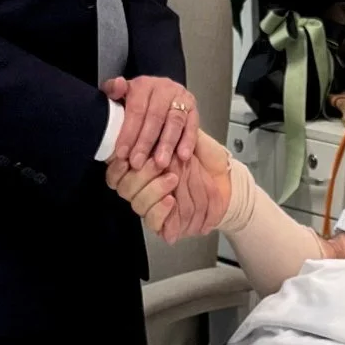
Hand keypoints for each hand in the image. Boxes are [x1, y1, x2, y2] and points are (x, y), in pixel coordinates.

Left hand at [101, 75, 199, 167]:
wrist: (160, 96)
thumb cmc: (135, 102)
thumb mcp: (121, 95)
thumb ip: (113, 91)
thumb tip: (117, 84)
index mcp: (143, 84)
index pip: (136, 109)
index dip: (128, 132)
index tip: (122, 154)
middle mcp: (164, 88)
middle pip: (155, 117)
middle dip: (145, 142)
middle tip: (138, 163)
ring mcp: (181, 97)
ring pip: (175, 121)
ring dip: (167, 144)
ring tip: (160, 163)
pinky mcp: (194, 108)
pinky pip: (192, 125)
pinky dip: (188, 141)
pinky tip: (182, 156)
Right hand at [106, 129, 232, 241]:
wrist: (228, 180)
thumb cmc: (207, 158)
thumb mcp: (186, 135)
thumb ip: (165, 130)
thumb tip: (145, 122)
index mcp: (141, 167)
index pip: (115, 172)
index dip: (117, 166)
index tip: (128, 157)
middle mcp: (143, 188)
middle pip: (124, 187)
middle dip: (141, 174)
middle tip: (159, 162)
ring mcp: (153, 206)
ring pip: (137, 203)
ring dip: (153, 189)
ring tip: (172, 178)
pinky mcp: (165, 223)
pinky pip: (153, 222)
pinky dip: (160, 210)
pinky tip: (170, 200)